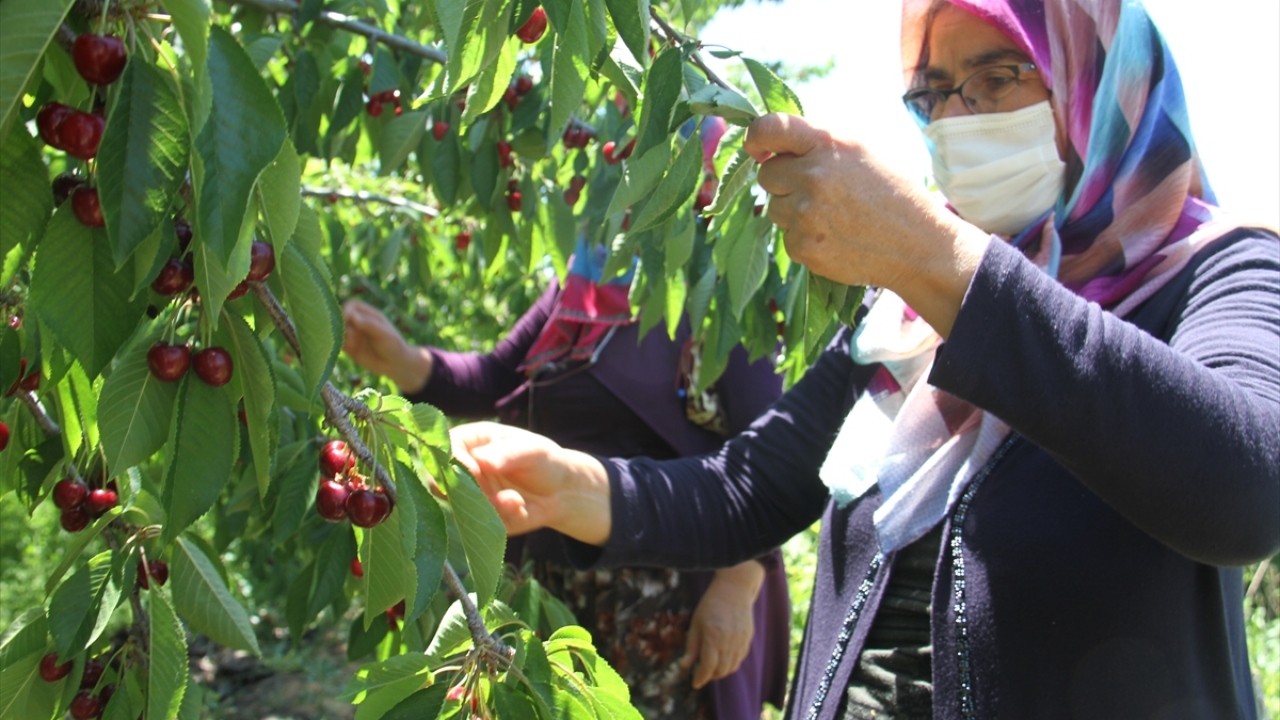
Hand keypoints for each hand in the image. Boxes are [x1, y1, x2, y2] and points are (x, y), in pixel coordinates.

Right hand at [341, 299, 432, 391]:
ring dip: (340, 335)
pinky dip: (338, 344)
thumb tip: (352, 316)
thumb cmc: (393, 346)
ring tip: (353, 344)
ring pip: (337, 330)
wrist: (396, 365)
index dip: (347, 310)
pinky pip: (338, 343)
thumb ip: (369, 324)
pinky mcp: (349, 348)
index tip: (349, 318)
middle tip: (349, 333)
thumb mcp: (384, 334)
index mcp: (368, 315)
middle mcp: (358, 323)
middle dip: (341, 323)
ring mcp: (353, 335)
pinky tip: (350, 349)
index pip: (351, 306)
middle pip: (341, 316)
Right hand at [450, 422, 611, 544]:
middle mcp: (464, 468)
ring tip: (516, 500)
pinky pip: (479, 524)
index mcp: (472, 442)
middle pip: (441, 479)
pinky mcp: (478, 517)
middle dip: (465, 490)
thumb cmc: (544, 460)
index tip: (474, 470)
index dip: (453, 459)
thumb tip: (481, 461)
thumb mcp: (532, 450)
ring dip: (486, 507)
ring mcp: (468, 494)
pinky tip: (521, 508)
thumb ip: (507, 454)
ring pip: (458, 505)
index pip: (447, 446)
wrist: (561, 493)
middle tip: (492, 494)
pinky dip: (502, 518)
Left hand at [681, 560, 764, 688]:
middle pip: (721, 670)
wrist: (734, 589)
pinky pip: (740, 659)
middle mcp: (728, 642)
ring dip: (721, 672)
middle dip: (710, 676)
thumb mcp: (696, 623)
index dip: (700, 678)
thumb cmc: (711, 604)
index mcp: (713, 637)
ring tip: (712, 668)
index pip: (707, 667)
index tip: (695, 683)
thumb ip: (691, 646)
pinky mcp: (748, 639)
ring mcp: (740, 641)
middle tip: (702, 675)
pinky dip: (731, 664)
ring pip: (732, 667)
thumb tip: (684, 666)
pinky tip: (723, 659)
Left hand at [743, 113, 990, 336]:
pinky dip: (805, 238)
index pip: (770, 128)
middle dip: (784, 181)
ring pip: (775, 208)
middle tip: (815, 190)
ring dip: (794, 211)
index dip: (756, 138)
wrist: (918, 243)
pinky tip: (836, 237)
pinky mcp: (804, 247)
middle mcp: (813, 176)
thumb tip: (775, 142)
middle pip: (767, 175)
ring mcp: (806, 214)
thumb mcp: (864, 150)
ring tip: (833, 215)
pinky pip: (787, 238)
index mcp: (828, 144)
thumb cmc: (894, 192)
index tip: (758, 149)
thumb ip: (820, 142)